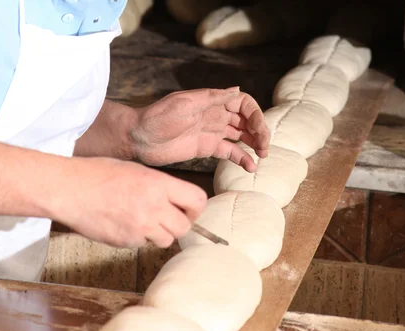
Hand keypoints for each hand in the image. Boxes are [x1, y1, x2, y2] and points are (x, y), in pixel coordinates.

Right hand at [51, 157, 206, 247]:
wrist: (69, 189)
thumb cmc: (98, 174)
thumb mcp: (136, 170)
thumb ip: (159, 187)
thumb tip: (176, 202)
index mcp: (158, 184)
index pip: (197, 200)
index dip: (194, 208)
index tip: (186, 209)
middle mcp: (153, 207)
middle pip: (184, 227)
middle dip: (178, 225)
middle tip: (165, 219)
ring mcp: (140, 227)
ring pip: (166, 241)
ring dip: (159, 234)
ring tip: (142, 221)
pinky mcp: (127, 241)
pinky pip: (143, 244)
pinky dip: (139, 238)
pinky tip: (123, 224)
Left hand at [130, 87, 270, 171]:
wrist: (139, 138)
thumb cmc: (158, 117)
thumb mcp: (185, 103)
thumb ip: (212, 98)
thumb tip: (237, 89)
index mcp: (212, 101)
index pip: (243, 104)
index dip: (255, 115)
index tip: (258, 130)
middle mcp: (215, 115)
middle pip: (245, 120)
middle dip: (259, 131)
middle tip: (265, 147)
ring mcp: (212, 132)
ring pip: (241, 136)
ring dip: (254, 144)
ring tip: (263, 156)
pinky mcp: (206, 148)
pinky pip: (229, 152)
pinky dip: (241, 158)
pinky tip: (250, 167)